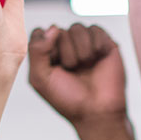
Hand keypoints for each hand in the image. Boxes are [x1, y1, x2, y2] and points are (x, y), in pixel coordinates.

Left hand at [28, 23, 135, 139]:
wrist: (98, 112)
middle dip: (65, 53)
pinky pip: (95, 30)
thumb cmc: (68, 99)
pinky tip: (98, 59)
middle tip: (73, 72)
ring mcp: (85, 44)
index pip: (40, 33)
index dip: (45, 49)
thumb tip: (53, 28)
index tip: (54, 69)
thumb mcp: (40, 79)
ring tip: (86, 66)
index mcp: (47, 54)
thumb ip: (36, 50)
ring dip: (81, 51)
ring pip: (77, 28)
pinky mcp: (104, 43)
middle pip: (58, 30)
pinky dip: (96, 46)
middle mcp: (66, 46)